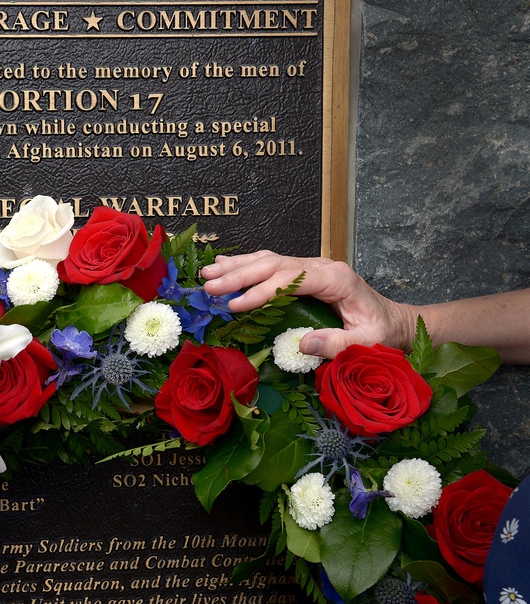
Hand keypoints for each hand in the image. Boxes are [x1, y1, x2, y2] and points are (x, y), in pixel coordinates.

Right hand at [200, 251, 416, 358]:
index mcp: (337, 279)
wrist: (394, 320)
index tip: (236, 306)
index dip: (261, 291)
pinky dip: (247, 265)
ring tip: (208, 274)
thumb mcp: (366, 343)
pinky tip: (226, 265)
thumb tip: (301, 344)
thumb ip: (336, 344)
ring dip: (237, 267)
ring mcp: (313, 266)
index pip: (291, 279)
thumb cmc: (382, 332)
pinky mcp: (306, 272)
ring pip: (269, 259)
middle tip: (210, 286)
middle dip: (239, 275)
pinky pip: (273, 264)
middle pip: (274, 264)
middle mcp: (323, 266)